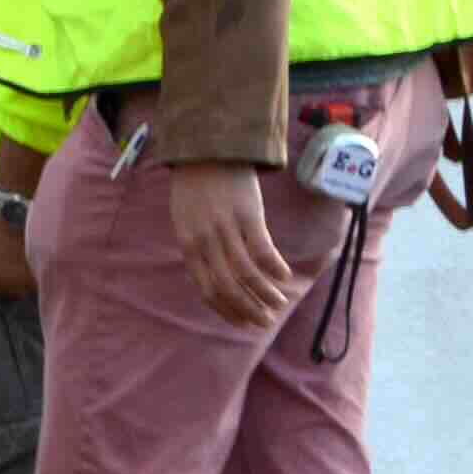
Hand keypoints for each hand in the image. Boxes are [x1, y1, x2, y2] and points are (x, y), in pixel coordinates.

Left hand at [168, 162, 304, 331]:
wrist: (207, 149)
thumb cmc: (197, 187)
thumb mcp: (187, 220)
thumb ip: (198, 248)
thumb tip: (212, 278)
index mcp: (188, 244)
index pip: (207, 290)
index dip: (228, 311)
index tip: (244, 324)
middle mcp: (204, 241)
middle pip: (228, 287)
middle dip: (248, 310)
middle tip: (266, 323)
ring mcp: (225, 228)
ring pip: (246, 274)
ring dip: (265, 294)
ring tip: (279, 304)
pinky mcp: (247, 214)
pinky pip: (262, 250)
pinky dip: (274, 268)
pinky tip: (285, 277)